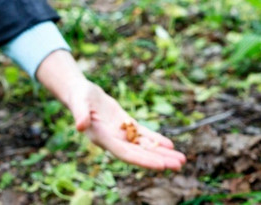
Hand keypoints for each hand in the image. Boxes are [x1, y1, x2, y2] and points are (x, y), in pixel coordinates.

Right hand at [69, 80, 186, 170]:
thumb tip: (79, 126)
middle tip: (180, 166)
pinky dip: (157, 140)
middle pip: (140, 154)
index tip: (161, 166)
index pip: (126, 153)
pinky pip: (144, 135)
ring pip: (145, 147)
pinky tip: (171, 145)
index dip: (143, 160)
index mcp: (103, 138)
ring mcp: (121, 134)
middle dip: (159, 160)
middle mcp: (114, 141)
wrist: (82, 93)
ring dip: (163, 153)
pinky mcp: (127, 126)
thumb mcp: (80, 103)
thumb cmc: (79, 97)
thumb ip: (80, 114)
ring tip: (181, 160)